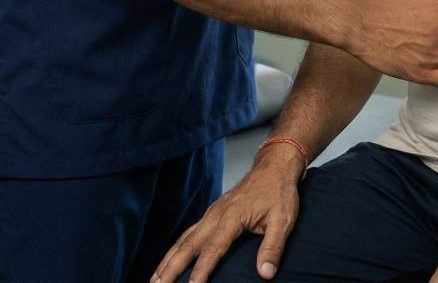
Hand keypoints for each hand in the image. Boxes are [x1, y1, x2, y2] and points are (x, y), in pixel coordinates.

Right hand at [152, 145, 302, 282]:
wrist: (273, 167)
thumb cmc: (279, 193)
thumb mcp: (283, 220)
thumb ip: (273, 247)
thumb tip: (265, 274)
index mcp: (233, 217)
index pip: (214, 248)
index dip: (202, 270)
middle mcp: (216, 215)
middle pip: (189, 245)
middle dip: (171, 268)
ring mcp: (211, 213)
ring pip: (184, 239)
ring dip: (168, 260)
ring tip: (154, 280)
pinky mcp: (211, 214)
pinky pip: (189, 233)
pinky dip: (176, 249)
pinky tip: (169, 260)